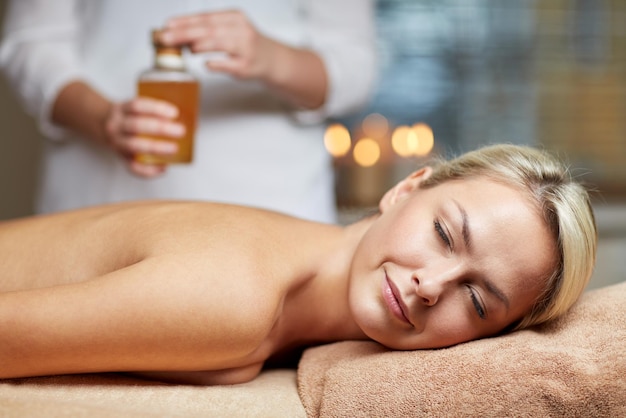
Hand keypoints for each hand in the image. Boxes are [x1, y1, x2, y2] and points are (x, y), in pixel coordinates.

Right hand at [104, 98, 184, 177]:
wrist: (104, 126)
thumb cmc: (130, 118)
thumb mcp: (137, 109)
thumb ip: (157, 113)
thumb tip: (189, 121)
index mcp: (122, 109)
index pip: (137, 105)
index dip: (156, 109)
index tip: (175, 113)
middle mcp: (116, 126)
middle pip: (136, 126)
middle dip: (160, 129)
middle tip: (180, 131)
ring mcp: (117, 143)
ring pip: (134, 146)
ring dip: (157, 148)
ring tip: (174, 149)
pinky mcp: (121, 159)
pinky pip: (133, 167)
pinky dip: (149, 170)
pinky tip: (163, 168)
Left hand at [159, 10, 275, 80]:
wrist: (272, 59)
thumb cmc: (245, 44)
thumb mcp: (229, 29)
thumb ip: (207, 30)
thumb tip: (176, 33)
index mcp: (234, 17)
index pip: (205, 17)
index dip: (185, 21)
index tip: (167, 25)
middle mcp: (241, 30)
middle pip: (209, 29)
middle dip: (184, 33)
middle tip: (165, 38)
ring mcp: (245, 48)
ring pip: (219, 43)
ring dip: (199, 45)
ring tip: (184, 48)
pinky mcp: (247, 66)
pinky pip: (229, 64)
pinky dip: (216, 63)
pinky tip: (205, 63)